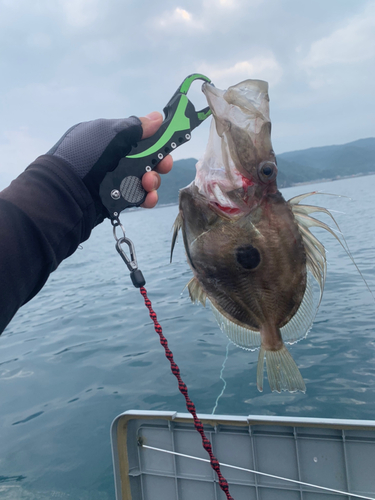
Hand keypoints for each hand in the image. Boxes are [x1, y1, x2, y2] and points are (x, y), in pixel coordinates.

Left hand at [47, 112, 172, 222]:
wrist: (66, 192)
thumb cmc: (85, 156)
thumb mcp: (109, 133)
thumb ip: (136, 127)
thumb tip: (157, 117)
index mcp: (111, 139)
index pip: (141, 138)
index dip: (157, 141)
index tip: (168, 144)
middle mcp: (115, 158)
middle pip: (147, 159)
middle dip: (159, 162)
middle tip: (161, 166)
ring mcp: (116, 180)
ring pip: (146, 179)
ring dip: (153, 181)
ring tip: (148, 184)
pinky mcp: (118, 199)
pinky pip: (139, 197)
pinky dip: (147, 198)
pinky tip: (148, 198)